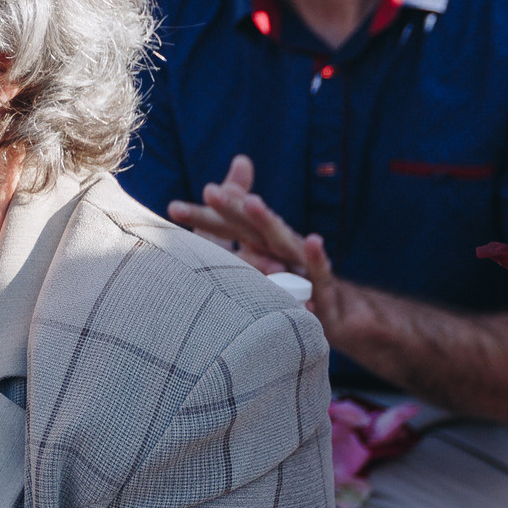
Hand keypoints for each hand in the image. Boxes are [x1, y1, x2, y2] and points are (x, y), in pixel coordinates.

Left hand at [168, 155, 353, 328]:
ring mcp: (300, 266)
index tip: (173, 208)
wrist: (334, 316)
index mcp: (256, 246)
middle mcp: (277, 250)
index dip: (202, 218)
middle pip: (249, 226)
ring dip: (267, 221)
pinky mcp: (322, 288)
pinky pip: (320, 271)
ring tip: (252, 203)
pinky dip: (316, 256)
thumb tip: (201, 220)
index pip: (226, 228)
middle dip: (230, 209)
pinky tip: (313, 240)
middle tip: (209, 191)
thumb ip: (223, 246)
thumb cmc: (287, 289)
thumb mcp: (250, 272)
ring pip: (281, 241)